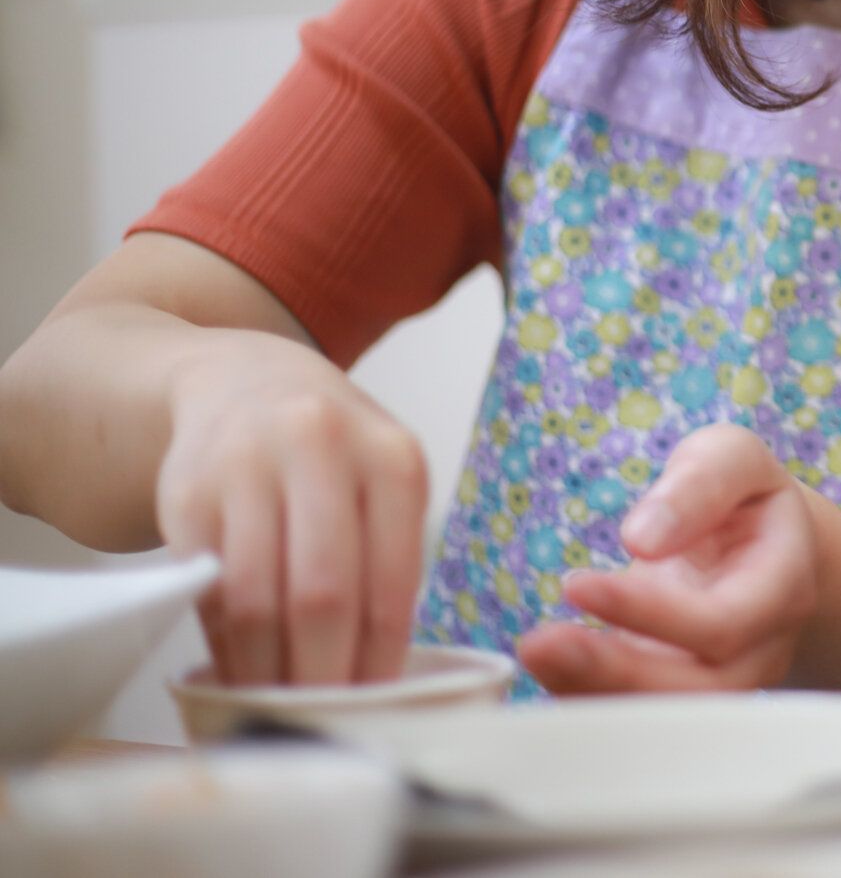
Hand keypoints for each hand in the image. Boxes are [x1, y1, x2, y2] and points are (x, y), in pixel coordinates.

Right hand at [156, 331, 428, 684]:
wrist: (239, 382)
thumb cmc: (330, 452)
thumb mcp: (380, 477)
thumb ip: (388, 555)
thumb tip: (384, 674)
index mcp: (391, 456)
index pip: (392, 578)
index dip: (380, 654)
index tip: (377, 701)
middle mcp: (321, 450)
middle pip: (323, 594)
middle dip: (324, 673)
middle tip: (326, 719)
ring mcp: (247, 467)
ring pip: (257, 599)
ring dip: (266, 670)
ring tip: (279, 707)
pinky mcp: (186, 494)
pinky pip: (207, 591)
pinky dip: (223, 645)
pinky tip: (238, 672)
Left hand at [517, 424, 818, 692]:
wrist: (767, 546)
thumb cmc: (745, 498)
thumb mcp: (732, 458)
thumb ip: (698, 484)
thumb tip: (642, 539)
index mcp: (783, 588)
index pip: (723, 623)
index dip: (652, 614)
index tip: (579, 584)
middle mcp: (761, 650)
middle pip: (697, 690)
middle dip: (615, 674)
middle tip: (539, 644)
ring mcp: (724, 680)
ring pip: (666, 715)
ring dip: (593, 694)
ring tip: (535, 654)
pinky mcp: (680, 691)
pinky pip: (638, 712)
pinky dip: (587, 698)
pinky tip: (547, 666)